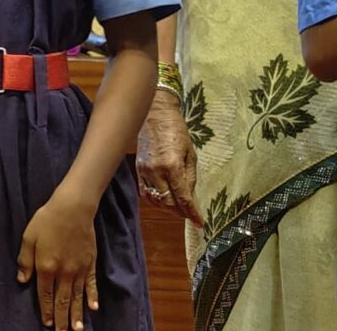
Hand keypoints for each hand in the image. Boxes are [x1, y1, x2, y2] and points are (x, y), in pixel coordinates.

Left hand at [18, 191, 99, 329]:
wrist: (73, 208)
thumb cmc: (47, 220)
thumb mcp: (28, 237)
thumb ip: (25, 260)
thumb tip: (22, 280)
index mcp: (46, 266)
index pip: (45, 294)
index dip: (46, 310)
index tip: (47, 324)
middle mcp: (63, 272)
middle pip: (63, 301)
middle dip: (62, 319)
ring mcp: (79, 269)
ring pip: (77, 297)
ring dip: (76, 314)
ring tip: (77, 329)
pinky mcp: (90, 264)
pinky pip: (92, 284)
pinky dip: (93, 297)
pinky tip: (93, 309)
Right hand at [134, 94, 203, 223]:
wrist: (155, 114)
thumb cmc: (176, 131)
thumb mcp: (190, 153)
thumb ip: (190, 177)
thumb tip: (190, 196)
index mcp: (172, 166)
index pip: (183, 197)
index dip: (192, 213)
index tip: (199, 223)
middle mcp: (156, 171)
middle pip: (167, 203)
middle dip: (180, 212)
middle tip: (189, 214)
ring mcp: (144, 171)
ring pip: (155, 200)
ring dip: (167, 208)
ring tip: (177, 208)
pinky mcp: (137, 169)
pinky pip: (144, 192)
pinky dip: (154, 199)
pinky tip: (163, 198)